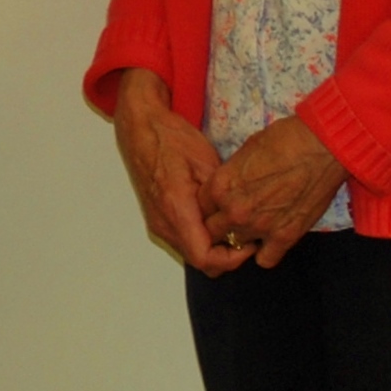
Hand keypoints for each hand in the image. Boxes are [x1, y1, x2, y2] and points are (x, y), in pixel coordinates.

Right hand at [107, 70, 248, 275]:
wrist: (140, 128)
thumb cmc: (172, 138)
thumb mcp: (206, 162)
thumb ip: (220, 197)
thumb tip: (239, 221)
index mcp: (175, 208)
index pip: (204, 257)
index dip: (231, 259)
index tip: (250, 244)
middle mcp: (163, 223)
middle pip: (199, 262)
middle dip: (227, 256)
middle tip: (248, 236)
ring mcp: (158, 223)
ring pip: (191, 253)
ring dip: (214, 248)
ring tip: (234, 226)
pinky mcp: (157, 220)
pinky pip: (184, 241)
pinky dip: (202, 240)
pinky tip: (216, 220)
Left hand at [200, 116, 346, 268]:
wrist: (320, 147)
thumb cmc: (284, 140)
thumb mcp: (245, 150)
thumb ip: (231, 176)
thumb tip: (230, 186)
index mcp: (221, 185)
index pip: (200, 208)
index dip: (209, 206)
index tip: (218, 205)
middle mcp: (235, 210)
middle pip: (212, 232)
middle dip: (221, 225)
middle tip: (234, 218)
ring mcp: (259, 227)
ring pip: (236, 247)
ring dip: (243, 239)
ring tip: (254, 226)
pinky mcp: (284, 237)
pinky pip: (265, 260)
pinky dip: (266, 252)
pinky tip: (271, 240)